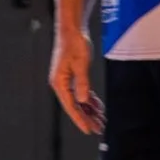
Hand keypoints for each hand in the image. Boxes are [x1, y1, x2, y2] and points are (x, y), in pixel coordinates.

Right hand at [51, 24, 101, 138]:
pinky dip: (89, 100)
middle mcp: (61, 84)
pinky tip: (97, 107)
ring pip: (78, 100)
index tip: (88, 130)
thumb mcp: (81, 63)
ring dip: (89, 111)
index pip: (70, 106)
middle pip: (75, 106)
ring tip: (100, 121)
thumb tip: (83, 100)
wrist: (72, 29)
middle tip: (99, 129)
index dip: (80, 119)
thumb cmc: (74, 43)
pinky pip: (81, 93)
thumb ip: (82, 83)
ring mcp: (66, 80)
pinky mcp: (72, 76)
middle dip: (87, 118)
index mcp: (59, 82)